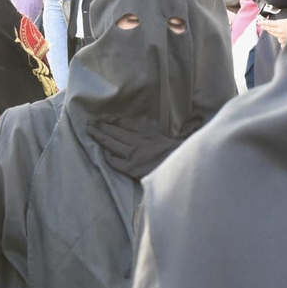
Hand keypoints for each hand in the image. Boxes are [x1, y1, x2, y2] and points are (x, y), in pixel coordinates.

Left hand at [88, 116, 203, 180]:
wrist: (183, 170)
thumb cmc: (184, 155)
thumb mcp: (185, 138)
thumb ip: (186, 127)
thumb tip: (197, 117)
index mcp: (149, 133)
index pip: (126, 123)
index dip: (113, 120)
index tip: (104, 117)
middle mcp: (138, 142)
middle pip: (115, 131)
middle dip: (101, 126)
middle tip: (90, 123)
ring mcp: (133, 155)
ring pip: (111, 143)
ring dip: (99, 136)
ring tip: (89, 131)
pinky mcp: (130, 169)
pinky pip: (114, 161)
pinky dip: (107, 156)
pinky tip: (101, 153)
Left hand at [256, 18, 286, 47]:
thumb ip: (279, 22)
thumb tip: (273, 24)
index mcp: (280, 24)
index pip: (269, 23)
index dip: (263, 23)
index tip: (259, 22)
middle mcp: (279, 31)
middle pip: (269, 29)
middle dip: (265, 28)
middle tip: (262, 26)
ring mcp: (281, 37)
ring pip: (274, 35)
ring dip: (273, 32)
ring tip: (279, 30)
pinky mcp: (283, 42)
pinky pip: (279, 40)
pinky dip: (281, 38)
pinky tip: (285, 36)